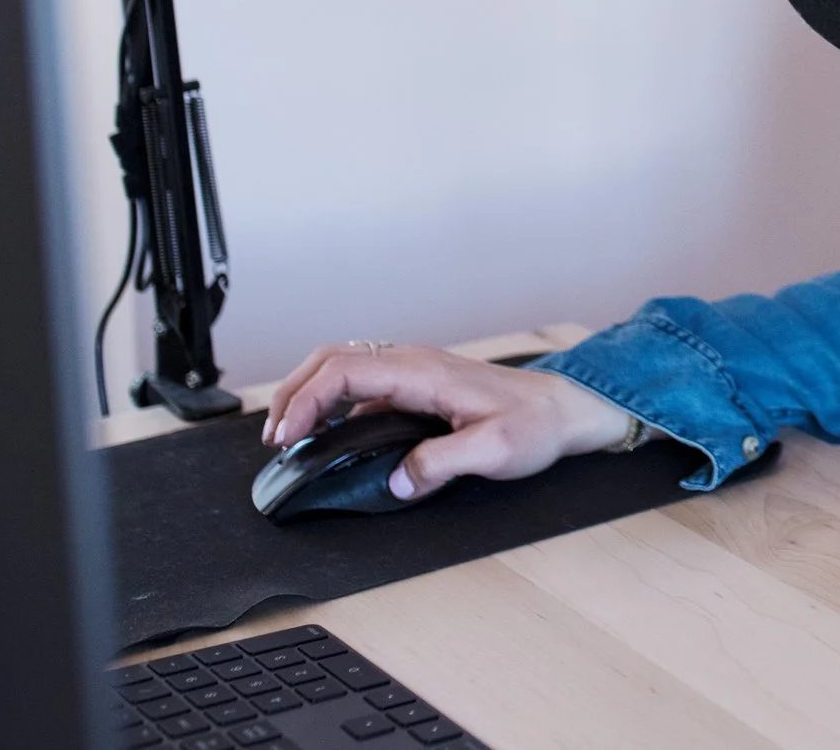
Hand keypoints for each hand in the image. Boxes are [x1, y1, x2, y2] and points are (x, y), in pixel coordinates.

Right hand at [262, 342, 634, 500]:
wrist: (565, 409)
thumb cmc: (536, 424)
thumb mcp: (494, 451)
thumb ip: (443, 464)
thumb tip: (398, 480)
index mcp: (423, 372)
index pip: (344, 371)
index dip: (305, 401)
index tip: (286, 437)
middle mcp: (412, 363)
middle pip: (332, 359)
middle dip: (293, 392)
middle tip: (274, 438)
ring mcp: (413, 373)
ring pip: (343, 368)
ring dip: (309, 394)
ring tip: (288, 436)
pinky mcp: (416, 387)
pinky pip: (361, 386)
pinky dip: (331, 404)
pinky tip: (325, 434)